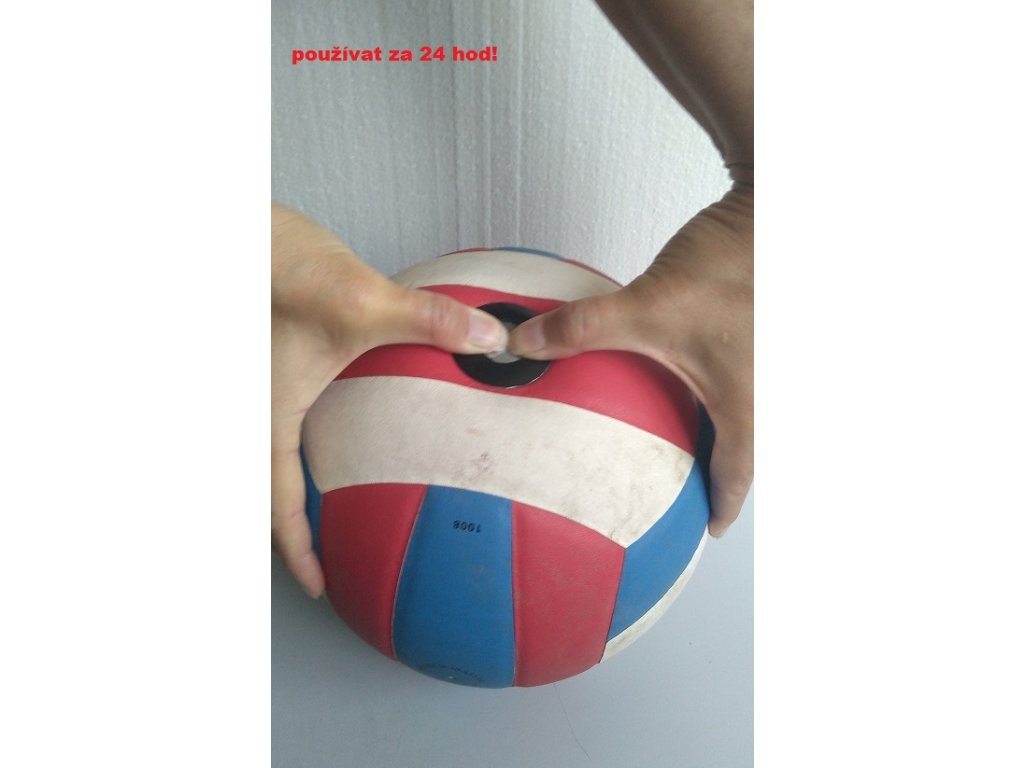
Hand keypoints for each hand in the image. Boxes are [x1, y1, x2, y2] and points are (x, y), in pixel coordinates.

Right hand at [272, 203, 507, 595]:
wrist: (245, 231)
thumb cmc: (284, 269)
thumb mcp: (362, 303)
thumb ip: (430, 322)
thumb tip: (493, 338)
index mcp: (269, 415)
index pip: (275, 505)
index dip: (296, 552)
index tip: (317, 586)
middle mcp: (258, 411)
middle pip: (266, 489)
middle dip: (292, 528)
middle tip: (324, 555)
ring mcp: (262, 390)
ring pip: (271, 457)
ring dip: (295, 487)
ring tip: (330, 506)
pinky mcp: (273, 367)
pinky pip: (282, 423)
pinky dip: (302, 446)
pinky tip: (340, 435)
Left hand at [508, 186, 752, 535]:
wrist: (767, 212)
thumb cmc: (730, 267)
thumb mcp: (647, 307)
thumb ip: (582, 330)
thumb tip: (523, 344)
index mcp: (746, 405)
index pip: (738, 475)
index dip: (722, 506)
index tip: (708, 529)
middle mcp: (764, 390)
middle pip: (744, 449)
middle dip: (717, 473)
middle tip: (687, 489)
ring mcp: (766, 362)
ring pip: (744, 413)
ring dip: (719, 431)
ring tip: (685, 440)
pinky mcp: (757, 332)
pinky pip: (740, 377)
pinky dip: (714, 391)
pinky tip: (685, 373)